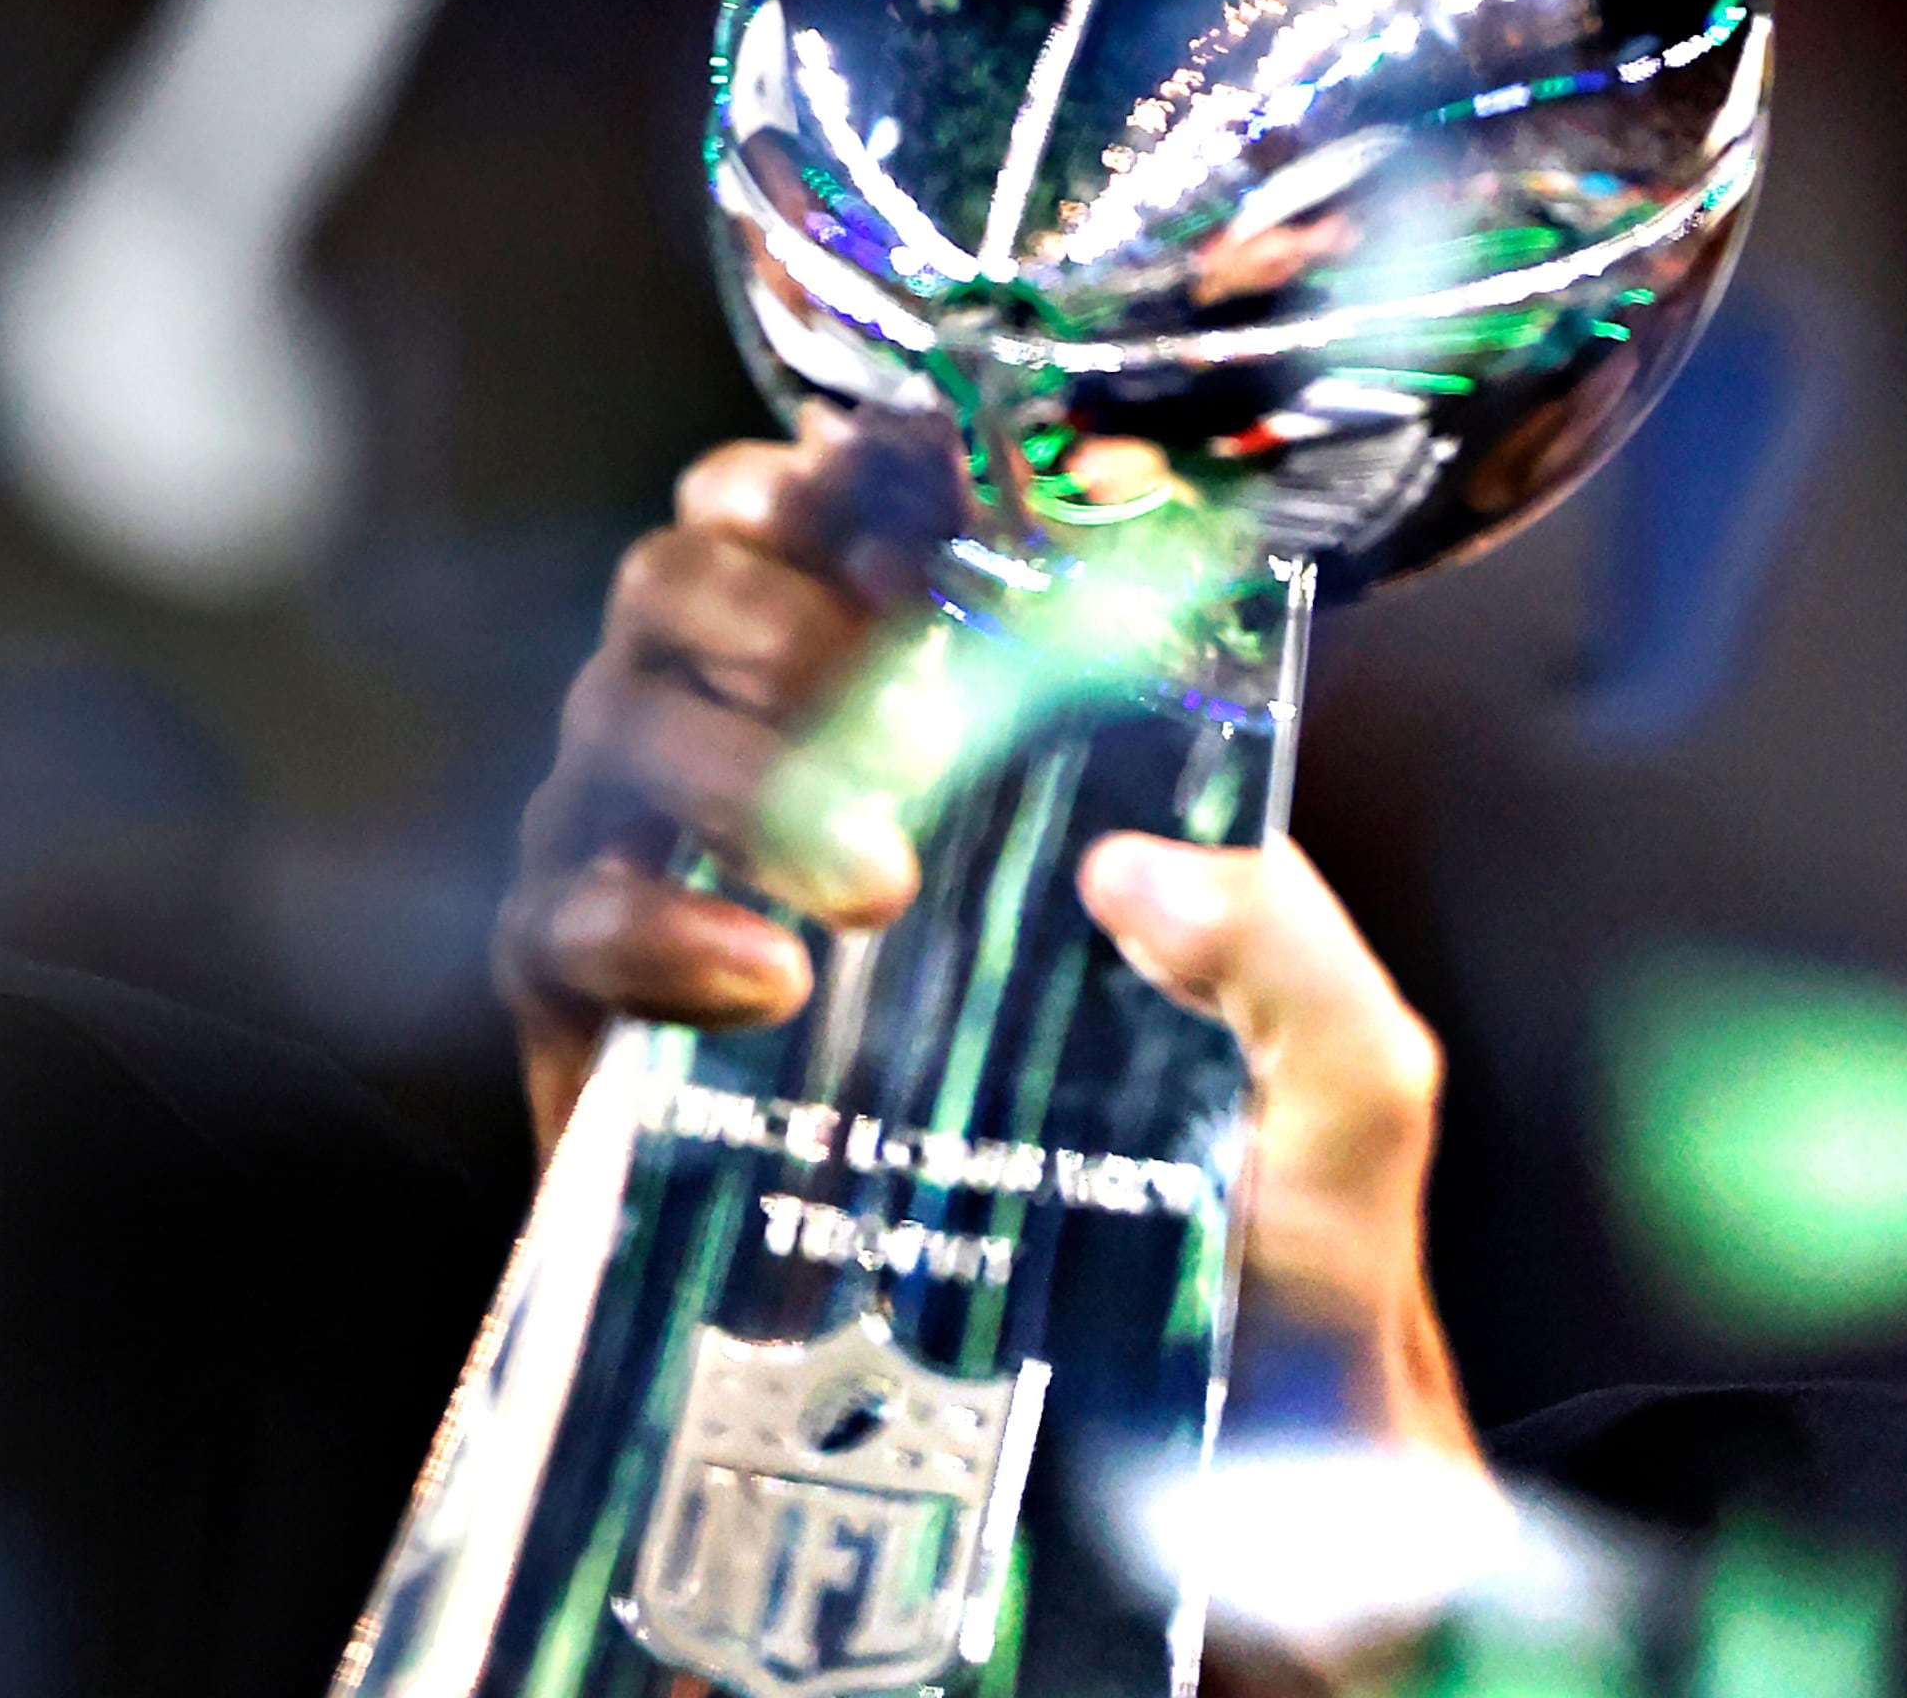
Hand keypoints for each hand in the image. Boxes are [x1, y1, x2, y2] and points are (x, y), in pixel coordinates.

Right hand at [498, 416, 1477, 1475]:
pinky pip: (556, 924)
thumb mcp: (1351, 1083)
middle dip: (763, 606)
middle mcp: (829, 789)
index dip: (853, 472)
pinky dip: (641, 923)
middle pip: (696, 586)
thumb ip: (1295, 956)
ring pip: (611, 729)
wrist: (1196, 1435)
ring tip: (866, 883)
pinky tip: (764, 983)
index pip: (866, 531)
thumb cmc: (1273, 1228)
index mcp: (992, 748)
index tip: (896, 486)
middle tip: (883, 709)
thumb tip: (1136, 868)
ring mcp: (710, 905)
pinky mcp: (622, 1044)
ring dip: (720, 761)